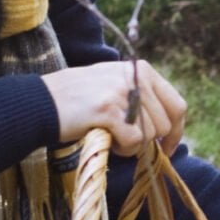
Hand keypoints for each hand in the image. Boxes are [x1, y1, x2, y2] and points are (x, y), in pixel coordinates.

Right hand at [40, 60, 186, 156]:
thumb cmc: (79, 98)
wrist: (42, 101)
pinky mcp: (110, 112)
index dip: (177, 131)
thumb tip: (168, 127)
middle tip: (124, 140)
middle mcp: (136, 78)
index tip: (169, 147)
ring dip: (131, 145)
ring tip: (110, 134)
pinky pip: (133, 142)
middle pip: (164, 125)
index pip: (177, 105)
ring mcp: (123, 94)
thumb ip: (142, 97)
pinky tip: (106, 139)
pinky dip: (122, 149)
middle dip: (148, 141)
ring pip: (149, 135)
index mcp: (142, 71)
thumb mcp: (115, 84)